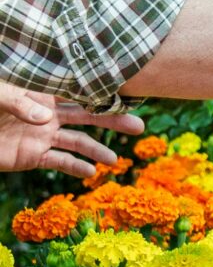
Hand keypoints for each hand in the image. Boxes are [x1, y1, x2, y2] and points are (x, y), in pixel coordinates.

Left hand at [0, 82, 143, 177]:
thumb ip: (20, 103)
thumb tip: (46, 117)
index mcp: (44, 94)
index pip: (79, 93)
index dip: (103, 95)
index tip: (127, 97)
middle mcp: (50, 114)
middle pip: (88, 118)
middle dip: (113, 122)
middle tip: (138, 127)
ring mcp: (44, 136)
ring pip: (78, 142)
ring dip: (96, 151)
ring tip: (114, 161)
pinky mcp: (34, 156)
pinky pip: (59, 162)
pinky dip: (74, 168)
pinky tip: (90, 173)